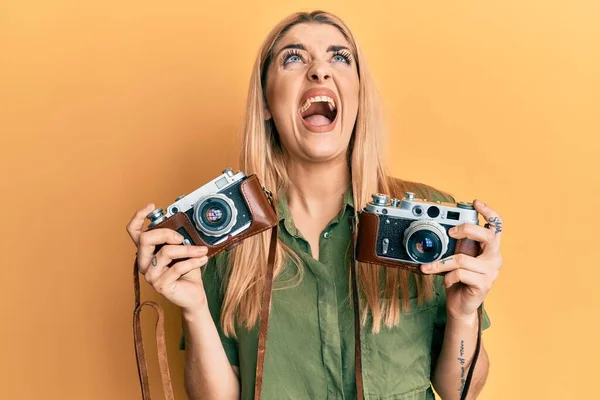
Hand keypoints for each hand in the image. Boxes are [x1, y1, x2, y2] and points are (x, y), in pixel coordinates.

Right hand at [126, 203, 209, 310]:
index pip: (134, 232)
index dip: (138, 217)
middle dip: (166, 233)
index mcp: (147, 251)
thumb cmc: (187, 271)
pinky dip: (193, 261)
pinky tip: (203, 259)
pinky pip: (177, 267)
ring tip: (201, 251)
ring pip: (166, 252)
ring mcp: (150, 275)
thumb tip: (184, 226)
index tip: (152, 206)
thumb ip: (178, 239)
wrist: (193, 294)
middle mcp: (144, 262)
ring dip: (187, 249)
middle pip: (145, 239)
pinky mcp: (160, 284)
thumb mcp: (183, 250)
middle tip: (182, 238)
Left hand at [420, 199, 502, 320]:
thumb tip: (443, 229)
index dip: (489, 212)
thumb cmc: (459, 279)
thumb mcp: (459, 258)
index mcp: (490, 249)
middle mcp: (494, 258)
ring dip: (442, 263)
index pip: (496, 227)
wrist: (460, 305)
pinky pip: (460, 273)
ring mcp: (491, 272)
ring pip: (463, 259)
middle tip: (451, 231)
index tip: (476, 203)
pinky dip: (447, 276)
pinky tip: (446, 281)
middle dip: (468, 229)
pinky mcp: (484, 284)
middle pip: (488, 236)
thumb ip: (458, 245)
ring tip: (430, 267)